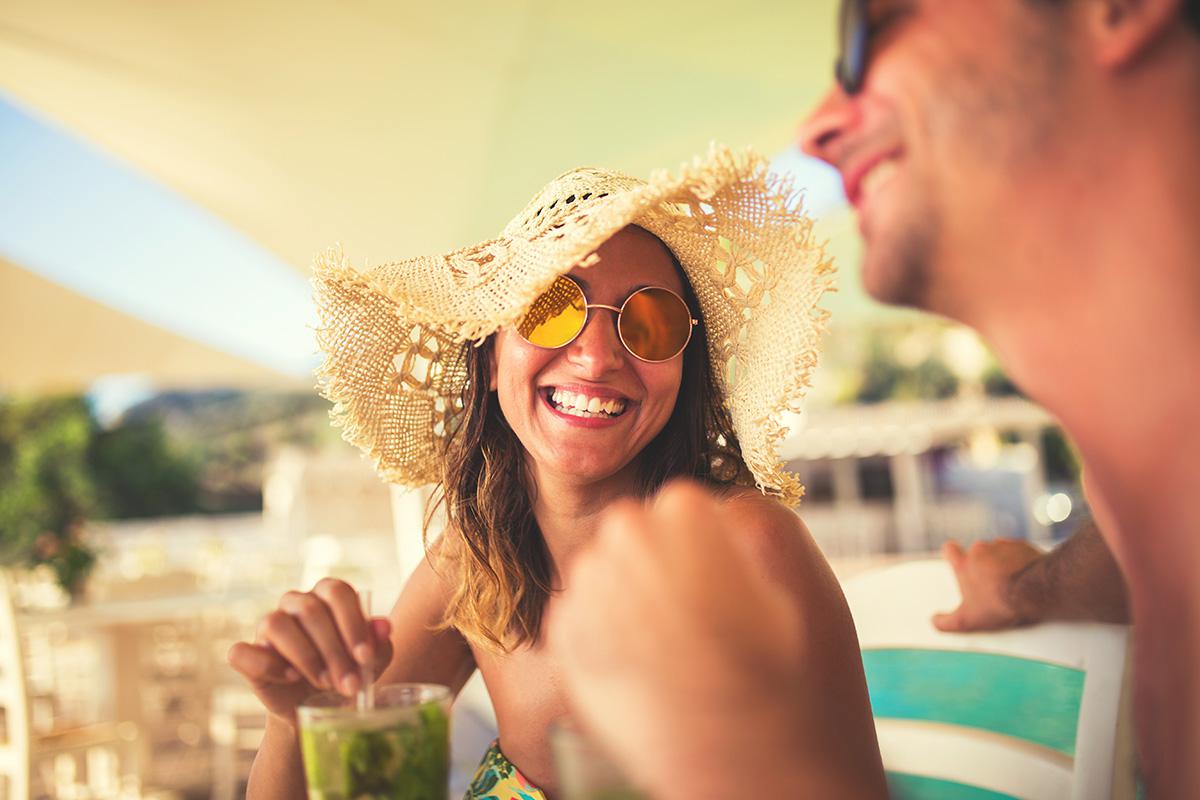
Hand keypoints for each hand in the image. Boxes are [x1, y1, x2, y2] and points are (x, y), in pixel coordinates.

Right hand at [228, 578, 392, 723]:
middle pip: (311, 611)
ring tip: (325, 684)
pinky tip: (291, 678)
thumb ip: (378, 643)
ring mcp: (268, 626)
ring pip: (277, 624)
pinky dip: (268, 665)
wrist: (317, 709)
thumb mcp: (370, 663)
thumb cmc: (346, 675)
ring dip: (306, 657)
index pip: (337, 592)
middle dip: (335, 651)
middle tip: (350, 684)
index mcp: (327, 595)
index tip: (365, 658)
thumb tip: (384, 626)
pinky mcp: (246, 654)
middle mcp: (295, 603)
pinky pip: (244, 652)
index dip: (352, 623)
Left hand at [547, 482, 808, 798]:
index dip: (710, 546)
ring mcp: (590, 602)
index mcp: (687, 517)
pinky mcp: (570, 657)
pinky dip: (606, 636)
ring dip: (631, 597)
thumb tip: (723, 503)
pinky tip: (649, 669)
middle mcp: (626, 548)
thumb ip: (766, 523)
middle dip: (662, 565)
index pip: (682, 505)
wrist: (763, 792)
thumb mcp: (815, 590)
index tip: (729, 585)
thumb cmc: (805, 699)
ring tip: (679, 648)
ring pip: (601, 573)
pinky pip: (577, 620)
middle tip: (703, 616)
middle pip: (633, 532)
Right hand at [933, 538, 1043, 631]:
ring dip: (1002, 562)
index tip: (957, 562)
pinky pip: (1018, 551)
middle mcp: (980, 549)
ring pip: (998, 551)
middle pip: (976, 552)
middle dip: (982, 565)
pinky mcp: (1023, 546)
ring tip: (1011, 582)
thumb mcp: (967, 621)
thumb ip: (946, 622)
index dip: (951, 555)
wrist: (1035, 592)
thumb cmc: (999, 604)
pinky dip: (1020, 561)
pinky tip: (1025, 577)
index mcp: (964, 564)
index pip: (949, 549)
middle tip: (990, 584)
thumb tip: (935, 621)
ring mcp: (1003, 545)